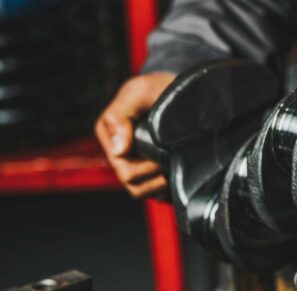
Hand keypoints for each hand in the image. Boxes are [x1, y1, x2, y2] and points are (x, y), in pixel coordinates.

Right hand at [95, 72, 175, 198]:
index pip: (123, 169)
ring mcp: (135, 161)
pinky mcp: (150, 167)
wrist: (176, 86)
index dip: (144, 170)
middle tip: (171, 167)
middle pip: (132, 184)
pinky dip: (165, 190)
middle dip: (153, 180)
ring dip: (158, 187)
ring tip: (173, 173)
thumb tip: (119, 151)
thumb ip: (121, 117)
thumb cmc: (155, 86)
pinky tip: (177, 179)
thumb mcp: (138, 93)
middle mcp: (120, 152)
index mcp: (111, 135)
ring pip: (142, 191)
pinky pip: (155, 191)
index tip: (162, 159)